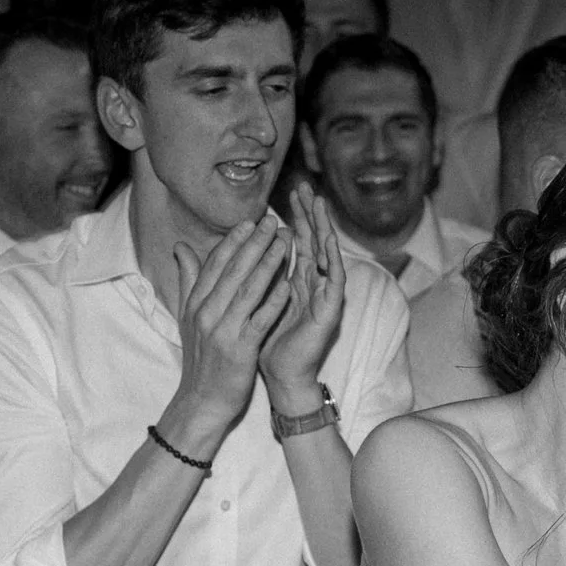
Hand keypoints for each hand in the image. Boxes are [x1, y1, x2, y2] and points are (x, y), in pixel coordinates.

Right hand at [167, 213, 289, 444]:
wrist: (201, 400)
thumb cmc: (200, 359)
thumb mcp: (188, 317)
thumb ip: (188, 281)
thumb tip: (181, 247)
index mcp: (195, 303)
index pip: (215, 264)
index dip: (233, 241)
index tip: (249, 221)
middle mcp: (206, 312)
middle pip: (232, 270)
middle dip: (253, 243)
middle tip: (271, 222)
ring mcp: (223, 331)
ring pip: (247, 290)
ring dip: (267, 264)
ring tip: (284, 243)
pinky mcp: (239, 350)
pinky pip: (259, 320)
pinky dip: (272, 301)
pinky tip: (286, 284)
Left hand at [263, 183, 351, 408]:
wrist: (281, 377)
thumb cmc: (267, 342)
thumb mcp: (252, 302)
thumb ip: (248, 275)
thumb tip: (233, 251)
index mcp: (294, 281)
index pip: (295, 242)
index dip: (292, 218)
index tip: (286, 194)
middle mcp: (312, 285)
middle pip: (312, 242)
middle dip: (309, 215)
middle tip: (304, 188)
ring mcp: (323, 297)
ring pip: (326, 255)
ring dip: (324, 229)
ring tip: (319, 205)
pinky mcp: (330, 312)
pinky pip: (332, 281)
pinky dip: (330, 261)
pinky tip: (327, 243)